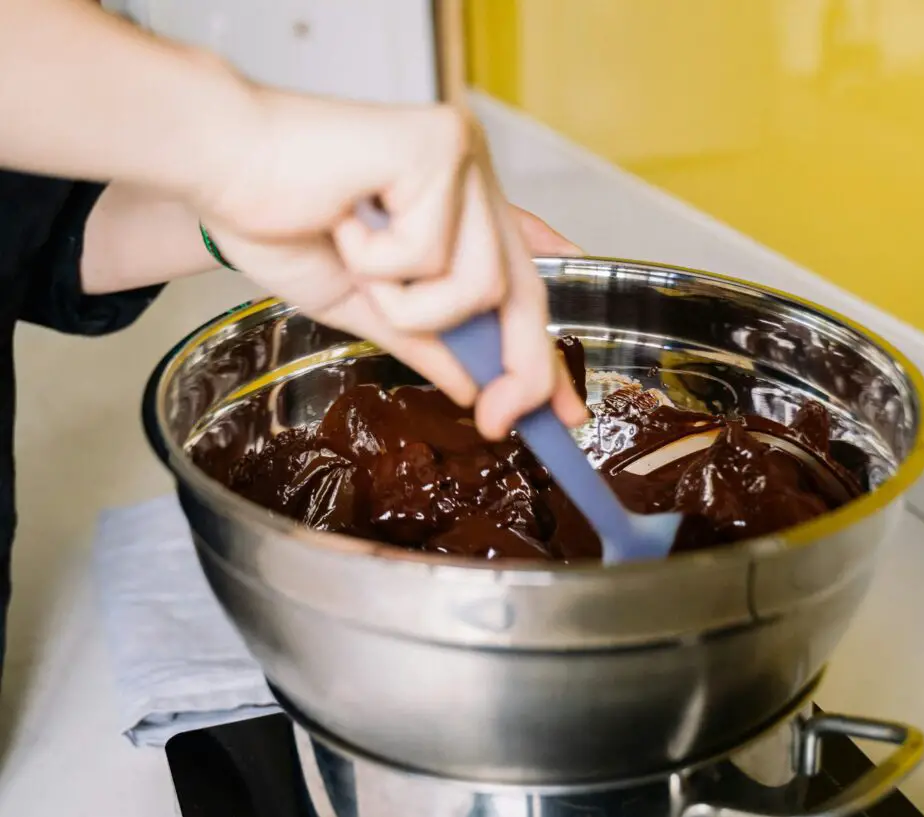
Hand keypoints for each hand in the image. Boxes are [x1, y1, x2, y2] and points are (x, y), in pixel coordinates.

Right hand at [193, 93, 586, 440]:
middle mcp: (473, 176)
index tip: (563, 413)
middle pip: (522, 293)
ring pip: (477, 284)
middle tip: (497, 418)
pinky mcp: (436, 145)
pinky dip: (377, 261)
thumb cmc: (280, 219)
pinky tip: (344, 218)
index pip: (521, 291)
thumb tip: (474, 387)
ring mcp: (461, 157)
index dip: (542, 355)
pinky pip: (430, 252)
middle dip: (518, 368)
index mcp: (460, 209)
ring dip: (407, 301)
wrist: (216, 164)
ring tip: (356, 260)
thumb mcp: (366, 305)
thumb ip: (426, 341)